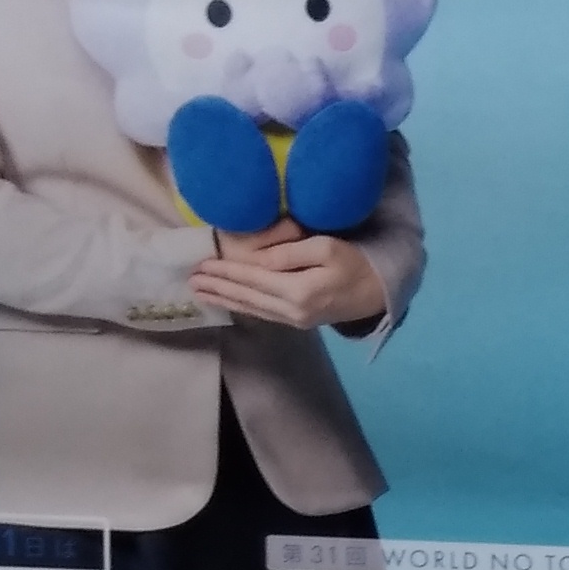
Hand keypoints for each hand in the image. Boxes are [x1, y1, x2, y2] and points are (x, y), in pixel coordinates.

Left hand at [187, 224, 388, 329]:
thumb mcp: (326, 247)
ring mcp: (294, 320)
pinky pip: (262, 314)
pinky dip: (241, 307)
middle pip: (246, 296)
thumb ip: (290, 252)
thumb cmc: (355, 262)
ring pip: (251, 308)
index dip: (226, 271)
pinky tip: (228, 301)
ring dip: (224, 299)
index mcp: (298, 291)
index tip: (202, 264)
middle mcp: (292, 310)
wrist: (378, 292)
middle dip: (217, 287)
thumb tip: (258, 259)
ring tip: (200, 292)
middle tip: (190, 280)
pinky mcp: (298, 321)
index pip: (252, 278)